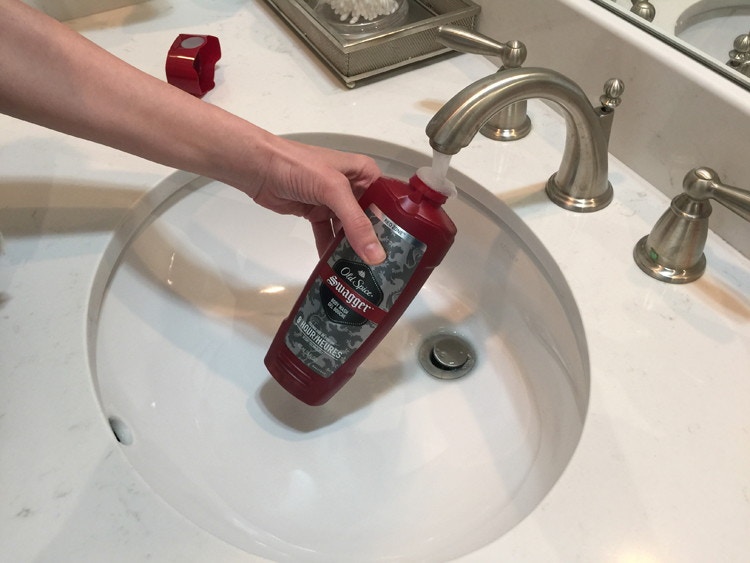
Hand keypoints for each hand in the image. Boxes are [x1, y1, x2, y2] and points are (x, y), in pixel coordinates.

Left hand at [245, 137, 385, 264]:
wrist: (259, 168)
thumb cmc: (299, 168)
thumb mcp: (333, 190)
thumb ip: (355, 223)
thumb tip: (376, 256)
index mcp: (364, 173)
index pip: (388, 200)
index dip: (396, 224)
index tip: (404, 251)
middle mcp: (352, 187)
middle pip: (369, 218)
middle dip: (374, 242)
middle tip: (385, 269)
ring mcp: (333, 201)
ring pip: (348, 229)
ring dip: (352, 248)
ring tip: (362, 273)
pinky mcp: (316, 213)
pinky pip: (328, 234)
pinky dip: (330, 249)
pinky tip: (335, 267)